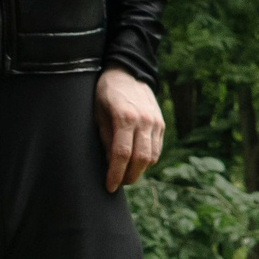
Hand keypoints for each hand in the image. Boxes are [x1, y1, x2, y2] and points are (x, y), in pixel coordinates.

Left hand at [94, 67, 163, 191]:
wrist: (127, 72)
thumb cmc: (106, 93)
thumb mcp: (97, 113)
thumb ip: (104, 137)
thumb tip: (109, 163)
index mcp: (124, 117)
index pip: (121, 154)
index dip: (115, 173)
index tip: (109, 186)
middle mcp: (144, 121)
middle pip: (140, 159)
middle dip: (129, 176)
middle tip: (118, 184)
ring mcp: (155, 122)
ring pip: (151, 157)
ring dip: (139, 170)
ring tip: (126, 175)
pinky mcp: (161, 124)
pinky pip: (156, 149)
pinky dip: (147, 160)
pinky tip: (136, 162)